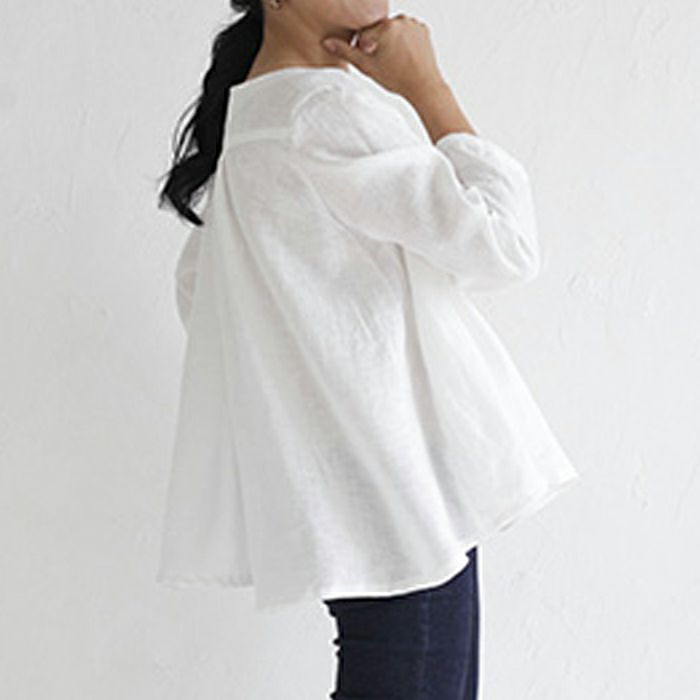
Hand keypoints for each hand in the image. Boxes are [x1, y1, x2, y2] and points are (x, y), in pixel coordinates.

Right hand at [321, 14, 446, 99]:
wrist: (424, 86)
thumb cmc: (397, 79)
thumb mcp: (367, 67)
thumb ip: (346, 52)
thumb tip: (327, 42)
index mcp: (384, 27)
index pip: (364, 34)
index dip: (366, 50)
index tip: (375, 61)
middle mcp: (399, 21)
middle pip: (379, 30)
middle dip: (379, 44)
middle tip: (387, 62)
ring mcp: (413, 24)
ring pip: (394, 30)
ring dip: (392, 41)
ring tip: (397, 60)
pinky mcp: (423, 28)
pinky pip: (408, 31)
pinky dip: (406, 41)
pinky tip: (406, 55)